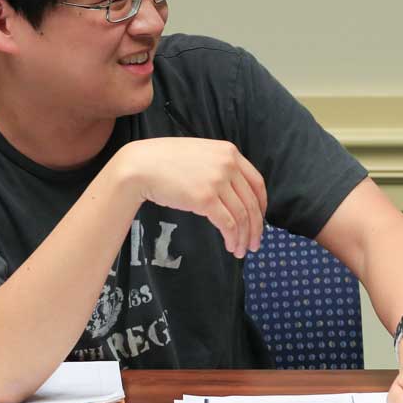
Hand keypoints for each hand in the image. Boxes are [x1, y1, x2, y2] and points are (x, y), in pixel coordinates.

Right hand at [113, 138, 266, 258]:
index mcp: (229, 152)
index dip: (262, 204)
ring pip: (242, 215)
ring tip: (242, 250)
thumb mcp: (201, 154)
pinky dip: (232, 238)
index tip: (260, 219)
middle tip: (255, 243)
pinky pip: (227, 223)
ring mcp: (217, 180)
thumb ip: (220, 166)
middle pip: (252, 202)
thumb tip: (235, 192)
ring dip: (244, 236)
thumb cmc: (165, 161)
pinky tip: (230, 246)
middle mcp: (228, 164)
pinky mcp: (205, 198)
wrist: (140, 165)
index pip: (257, 182)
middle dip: (256, 226)